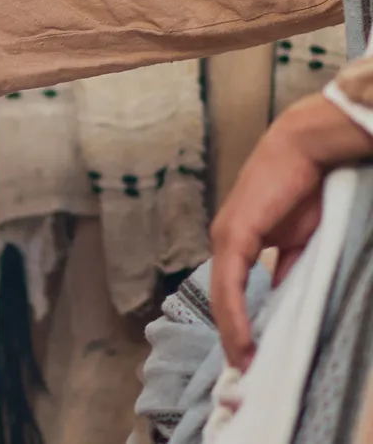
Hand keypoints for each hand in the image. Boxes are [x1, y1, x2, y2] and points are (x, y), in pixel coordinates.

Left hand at [210, 121, 321, 370]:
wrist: (302, 150)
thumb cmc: (302, 187)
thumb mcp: (296, 239)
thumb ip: (287, 269)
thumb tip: (284, 300)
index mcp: (236, 241)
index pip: (230, 292)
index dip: (237, 326)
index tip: (247, 359)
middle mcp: (223, 239)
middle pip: (222, 299)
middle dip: (232, 338)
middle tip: (242, 374)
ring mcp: (225, 236)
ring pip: (222, 297)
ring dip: (231, 334)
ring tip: (242, 367)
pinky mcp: (234, 234)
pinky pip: (229, 283)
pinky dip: (234, 315)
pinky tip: (242, 341)